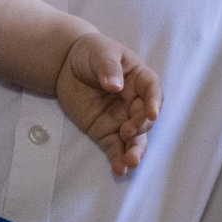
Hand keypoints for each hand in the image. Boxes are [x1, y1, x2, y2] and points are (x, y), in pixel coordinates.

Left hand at [56, 32, 160, 174]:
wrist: (66, 64)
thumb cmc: (91, 52)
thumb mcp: (100, 52)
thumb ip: (108, 68)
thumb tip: (115, 86)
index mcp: (139, 79)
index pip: (152, 91)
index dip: (154, 102)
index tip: (152, 113)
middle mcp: (134, 101)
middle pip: (145, 118)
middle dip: (140, 127)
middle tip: (129, 132)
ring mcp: (121, 118)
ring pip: (134, 138)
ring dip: (134, 151)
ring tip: (131, 162)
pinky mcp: (105, 132)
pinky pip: (115, 148)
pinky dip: (118, 159)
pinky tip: (119, 169)